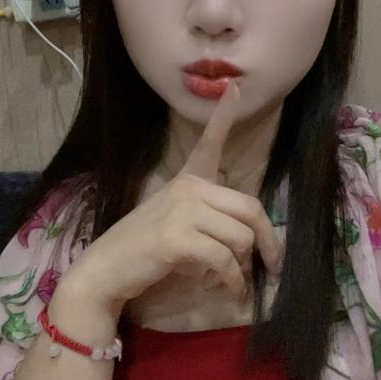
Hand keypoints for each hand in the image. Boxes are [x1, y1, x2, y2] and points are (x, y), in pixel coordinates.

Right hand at [59, 78, 283, 314]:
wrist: (107, 269)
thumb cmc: (145, 249)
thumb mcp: (179, 224)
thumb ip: (211, 223)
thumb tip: (251, 246)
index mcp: (188, 181)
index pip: (209, 143)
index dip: (223, 116)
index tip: (233, 88)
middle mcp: (188, 189)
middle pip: (250, 208)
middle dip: (269, 242)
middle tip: (273, 266)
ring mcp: (182, 211)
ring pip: (241, 238)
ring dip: (242, 268)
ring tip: (229, 280)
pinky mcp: (177, 238)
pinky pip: (223, 260)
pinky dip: (231, 282)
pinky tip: (227, 291)